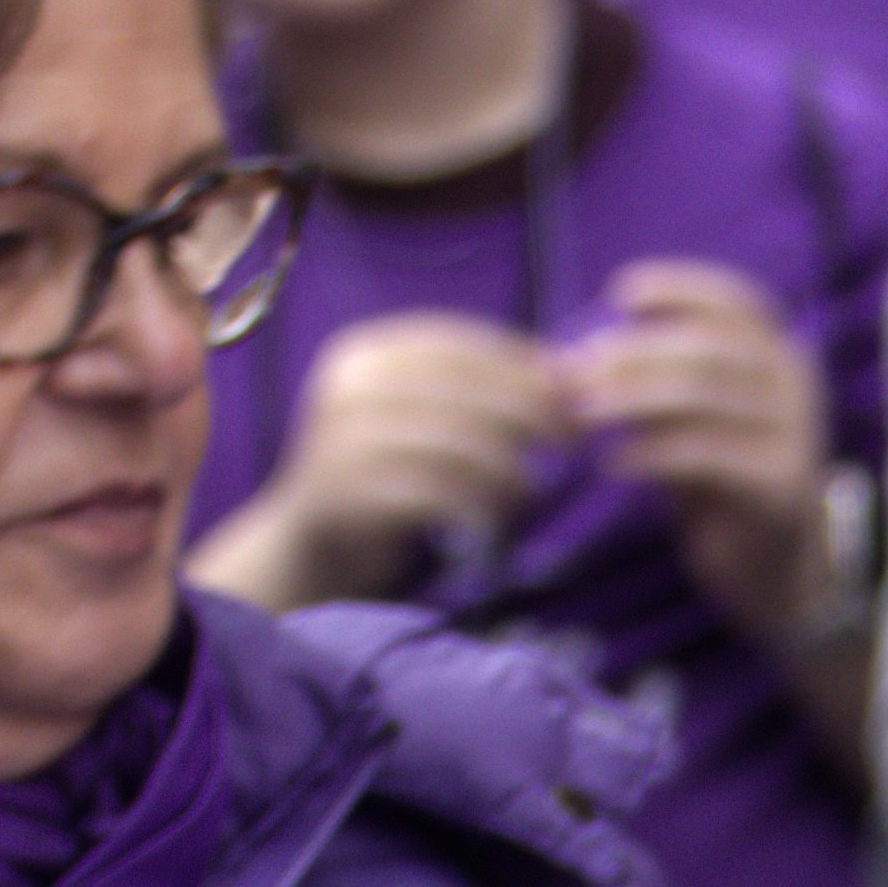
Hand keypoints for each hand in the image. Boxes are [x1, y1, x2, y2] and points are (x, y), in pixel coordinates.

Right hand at [191, 310, 559, 605]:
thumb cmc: (390, 470)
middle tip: (570, 437)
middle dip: (530, 411)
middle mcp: (347, 386)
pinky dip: (481, 504)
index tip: (572, 389)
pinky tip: (496, 517)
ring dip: (511, 466)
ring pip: (458, 441)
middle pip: (465, 389)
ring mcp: (338, 439)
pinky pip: (438, 492)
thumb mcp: (427, 415)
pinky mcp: (345, 494)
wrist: (314, 541)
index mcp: (367, 353)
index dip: (523, 364)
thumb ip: (482, 388)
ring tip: (530, 487)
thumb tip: (573, 367)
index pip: (460, 344)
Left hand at [554, 261, 839, 647]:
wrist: (775, 566)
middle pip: (709, 347)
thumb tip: (567, 359)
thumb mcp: (691, 420)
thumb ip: (652, 385)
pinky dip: (649, 454)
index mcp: (779, 357)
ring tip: (578, 414)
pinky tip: (611, 465)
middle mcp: (795, 387)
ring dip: (630, 398)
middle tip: (570, 372)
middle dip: (632, 352)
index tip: (620, 293)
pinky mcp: (779, 485)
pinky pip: (704, 455)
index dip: (681, 288)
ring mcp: (794, 435)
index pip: (738, 303)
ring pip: (704, 395)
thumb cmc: (720, 480)